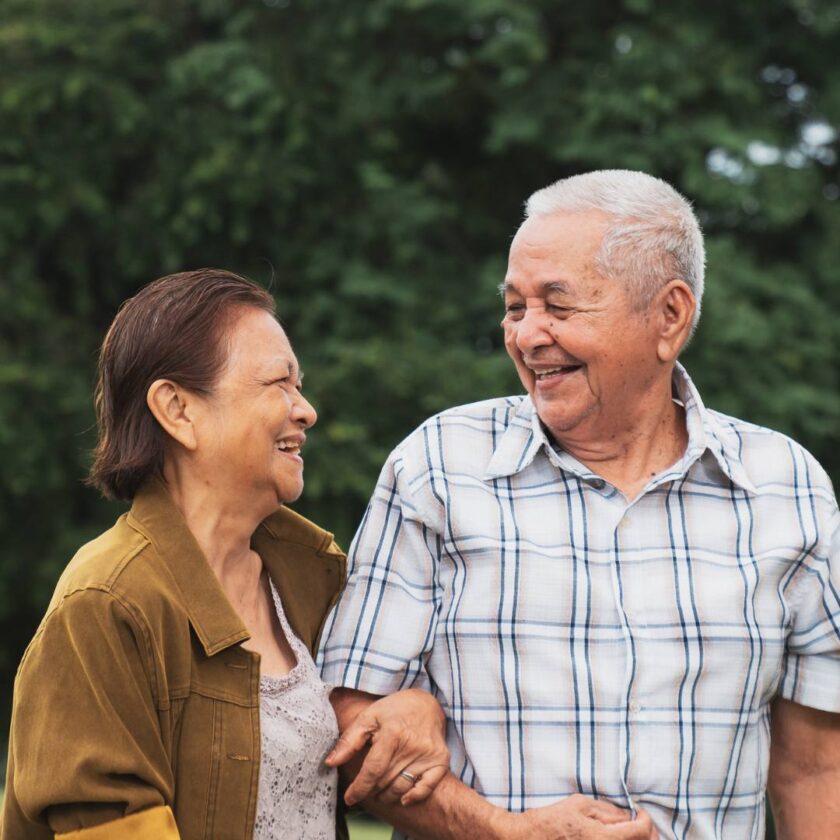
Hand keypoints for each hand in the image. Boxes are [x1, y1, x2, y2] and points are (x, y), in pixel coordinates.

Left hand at [325, 688, 449, 806]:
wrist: (426, 703)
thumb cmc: (393, 710)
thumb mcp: (368, 717)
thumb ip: (349, 740)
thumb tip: (330, 762)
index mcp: (392, 733)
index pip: (373, 770)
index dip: (360, 787)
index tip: (350, 798)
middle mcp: (412, 745)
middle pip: (385, 781)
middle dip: (372, 789)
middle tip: (366, 786)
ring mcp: (428, 753)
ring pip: (402, 788)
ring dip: (387, 794)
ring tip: (380, 790)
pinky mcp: (441, 760)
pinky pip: (426, 788)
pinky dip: (413, 797)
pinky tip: (403, 799)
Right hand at [493, 795, 659, 839]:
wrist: (529, 838)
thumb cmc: (553, 819)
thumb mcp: (580, 804)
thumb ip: (607, 810)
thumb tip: (626, 815)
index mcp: (605, 837)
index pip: (641, 831)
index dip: (646, 819)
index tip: (640, 810)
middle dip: (647, 833)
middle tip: (640, 821)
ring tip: (630, 829)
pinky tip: (617, 836)